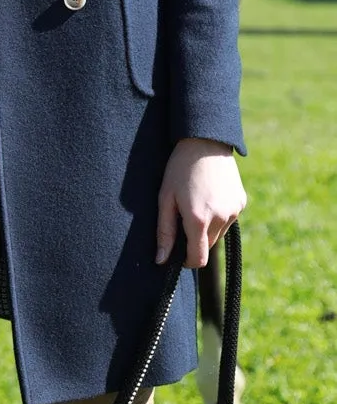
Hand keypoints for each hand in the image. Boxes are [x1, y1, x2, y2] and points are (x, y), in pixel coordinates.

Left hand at [156, 138, 246, 266]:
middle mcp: (221, 218)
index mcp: (199, 219)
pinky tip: (209, 196)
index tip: (178, 254)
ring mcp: (234, 210)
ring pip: (218, 233)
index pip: (198, 259)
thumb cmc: (179, 170)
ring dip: (207, 228)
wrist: (205, 142)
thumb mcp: (165, 199)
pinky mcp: (242, 202)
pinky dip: (218, 215)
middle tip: (183, 217)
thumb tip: (161, 260)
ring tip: (196, 203)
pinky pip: (228, 219)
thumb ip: (165, 232)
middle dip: (195, 240)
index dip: (186, 261)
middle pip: (207, 246)